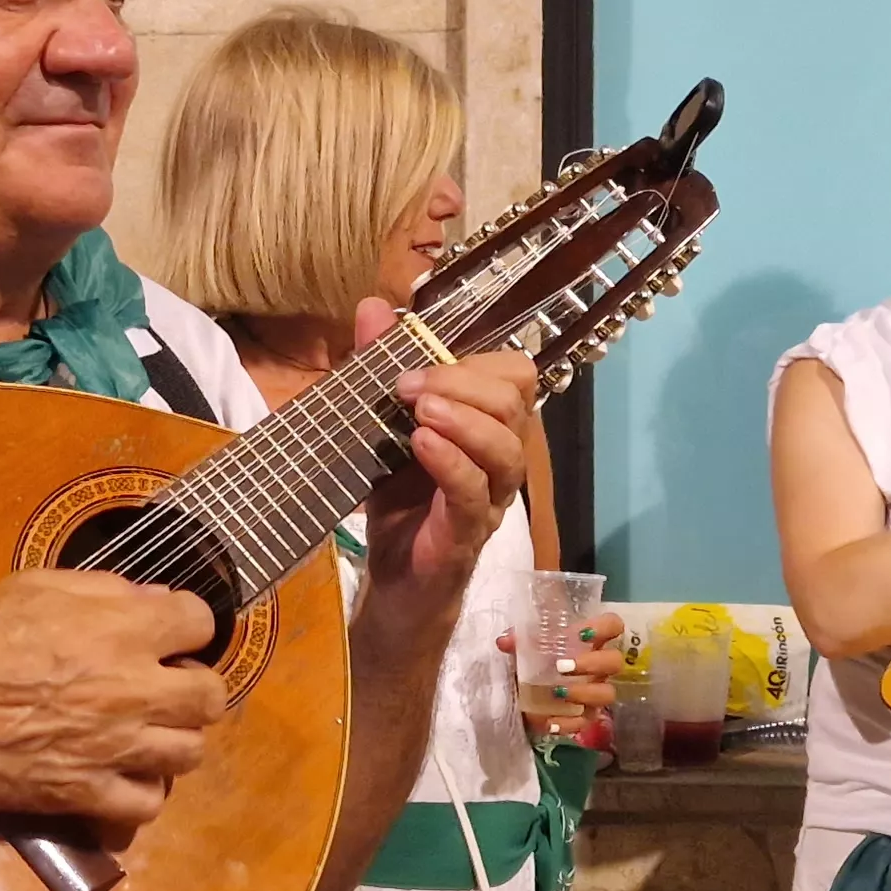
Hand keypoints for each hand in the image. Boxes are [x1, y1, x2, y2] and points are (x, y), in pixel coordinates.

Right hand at [0, 568, 220, 827]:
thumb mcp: (30, 587)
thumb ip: (101, 593)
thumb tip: (150, 601)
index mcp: (120, 628)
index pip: (201, 623)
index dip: (185, 626)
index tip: (166, 633)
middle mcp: (131, 690)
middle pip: (210, 697)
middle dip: (191, 687)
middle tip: (159, 685)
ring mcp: (111, 749)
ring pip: (189, 753)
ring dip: (170, 740)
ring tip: (140, 732)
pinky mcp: (83, 796)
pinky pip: (145, 805)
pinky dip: (138, 792)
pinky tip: (116, 775)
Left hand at [354, 306, 535, 616]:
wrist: (392, 584)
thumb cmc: (397, 503)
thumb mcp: (380, 427)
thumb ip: (378, 367)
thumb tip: (373, 306)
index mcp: (486, 427)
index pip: (516, 376)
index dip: (474, 360)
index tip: (414, 362)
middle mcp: (499, 460)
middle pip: (516, 404)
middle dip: (464, 383)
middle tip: (409, 386)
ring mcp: (489, 500)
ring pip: (507, 450)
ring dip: (464, 420)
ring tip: (419, 412)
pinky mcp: (465, 534)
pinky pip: (474, 493)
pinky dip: (450, 462)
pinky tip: (421, 444)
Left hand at [501, 610, 627, 728]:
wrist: (519, 695)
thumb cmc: (531, 661)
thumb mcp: (523, 648)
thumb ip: (518, 641)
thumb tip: (505, 641)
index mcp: (589, 641)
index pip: (612, 625)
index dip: (604, 628)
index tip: (582, 634)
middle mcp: (597, 666)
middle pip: (614, 661)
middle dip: (591, 663)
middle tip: (562, 667)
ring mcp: (594, 692)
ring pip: (607, 694)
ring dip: (582, 692)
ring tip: (555, 692)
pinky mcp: (585, 717)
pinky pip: (584, 722)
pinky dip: (566, 723)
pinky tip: (548, 721)